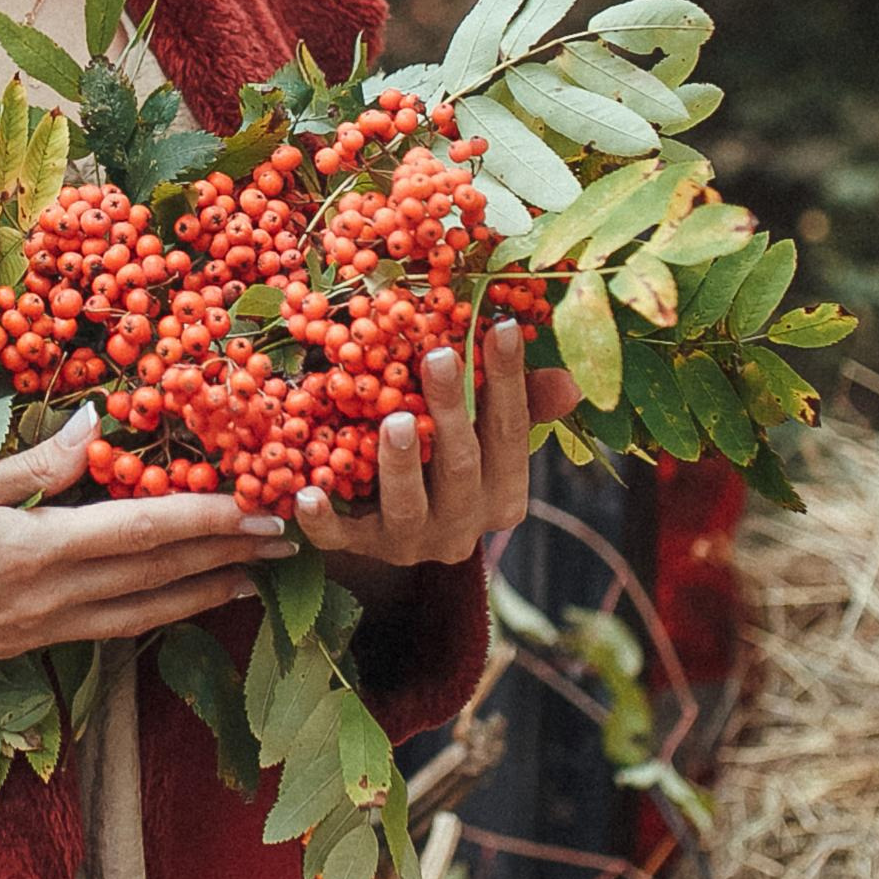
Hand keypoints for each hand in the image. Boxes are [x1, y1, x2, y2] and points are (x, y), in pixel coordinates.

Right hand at [0, 410, 289, 696]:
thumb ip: (29, 469)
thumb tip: (96, 428)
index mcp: (31, 554)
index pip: (141, 534)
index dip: (208, 520)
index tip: (260, 505)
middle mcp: (47, 603)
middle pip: (157, 579)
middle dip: (227, 558)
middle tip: (288, 537)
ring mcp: (37, 633)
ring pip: (141, 614)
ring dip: (202, 594)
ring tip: (255, 579)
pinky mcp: (21, 649)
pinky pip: (106, 630)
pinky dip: (152, 615)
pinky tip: (174, 605)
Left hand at [294, 319, 578, 580]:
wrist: (392, 536)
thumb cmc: (446, 462)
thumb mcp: (485, 437)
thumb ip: (521, 406)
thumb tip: (569, 381)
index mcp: (503, 495)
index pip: (510, 433)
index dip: (507, 380)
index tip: (498, 326)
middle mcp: (464, 526)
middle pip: (461, 468)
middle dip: (452, 412)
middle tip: (439, 357)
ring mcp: (412, 543)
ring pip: (409, 507)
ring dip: (402, 464)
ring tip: (393, 421)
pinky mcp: (362, 552)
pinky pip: (341, 539)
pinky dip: (324, 521)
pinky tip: (308, 493)